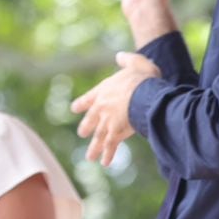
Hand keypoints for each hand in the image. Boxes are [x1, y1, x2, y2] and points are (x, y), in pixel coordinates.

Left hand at [71, 52, 159, 166]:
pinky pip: (111, 147)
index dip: (81, 105)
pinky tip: (105, 163)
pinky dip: (108, 155)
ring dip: (94, 148)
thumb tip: (120, 56)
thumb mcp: (136, 63)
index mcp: (102, 92)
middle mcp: (101, 109)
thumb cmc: (142, 78)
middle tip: (83, 134)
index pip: (86, 100)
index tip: (74, 108)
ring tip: (90, 158)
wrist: (143, 94)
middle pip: (89, 122)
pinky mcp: (116, 134)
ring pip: (98, 138)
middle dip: (87, 129)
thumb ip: (127, 60)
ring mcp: (107, 123)